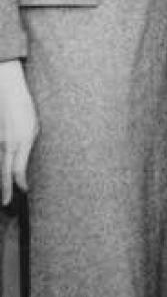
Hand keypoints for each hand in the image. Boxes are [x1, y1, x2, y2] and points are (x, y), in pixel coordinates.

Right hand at [0, 61, 34, 205]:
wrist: (7, 91)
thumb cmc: (24, 108)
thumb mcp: (33, 128)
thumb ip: (27, 148)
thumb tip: (23, 166)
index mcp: (20, 142)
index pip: (18, 171)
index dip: (19, 185)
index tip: (22, 194)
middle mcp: (6, 145)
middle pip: (4, 173)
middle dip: (5, 191)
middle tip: (6, 205)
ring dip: (0, 181)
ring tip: (3, 196)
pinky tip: (1, 176)